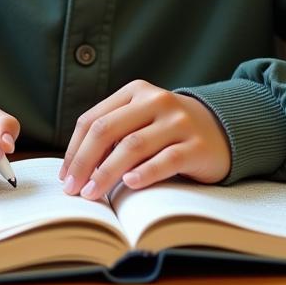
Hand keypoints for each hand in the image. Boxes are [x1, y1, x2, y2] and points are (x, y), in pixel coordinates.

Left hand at [58, 79, 230, 201]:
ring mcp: (178, 121)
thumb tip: (76, 167)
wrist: (220, 128)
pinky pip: (166, 159)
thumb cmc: (168, 130)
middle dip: (84, 161)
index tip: (64, 176)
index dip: (75, 149)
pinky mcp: (196, 145)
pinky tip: (129, 184)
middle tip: (72, 189)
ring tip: (92, 193)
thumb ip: (114, 134)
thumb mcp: (141, 120)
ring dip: (107, 172)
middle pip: (108, 130)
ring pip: (133, 145)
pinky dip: (145, 172)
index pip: (93, 119)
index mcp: (136, 91)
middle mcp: (156, 100)